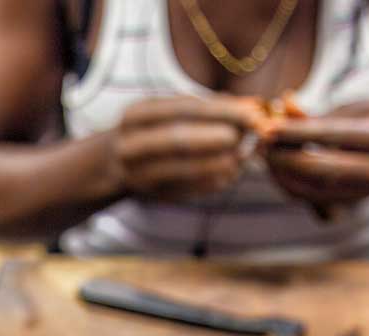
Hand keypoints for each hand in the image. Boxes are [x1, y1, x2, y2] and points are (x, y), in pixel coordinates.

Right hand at [112, 96, 249, 201]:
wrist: (115, 163)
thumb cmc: (155, 129)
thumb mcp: (171, 110)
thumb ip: (209, 107)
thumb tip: (253, 106)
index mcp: (136, 115)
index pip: (185, 109)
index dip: (222, 111)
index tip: (253, 112)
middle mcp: (130, 145)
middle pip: (178, 140)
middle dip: (218, 138)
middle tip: (247, 137)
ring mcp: (138, 174)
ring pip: (183, 169)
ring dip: (220, 163)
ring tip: (243, 156)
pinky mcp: (152, 196)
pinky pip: (188, 191)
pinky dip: (213, 182)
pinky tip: (231, 174)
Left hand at [261, 101, 368, 208]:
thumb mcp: (350, 110)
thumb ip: (316, 114)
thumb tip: (283, 104)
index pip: (331, 135)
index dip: (295, 132)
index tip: (266, 128)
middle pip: (320, 169)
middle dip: (284, 158)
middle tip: (260, 144)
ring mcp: (368, 193)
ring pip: (312, 188)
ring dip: (281, 173)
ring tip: (264, 152)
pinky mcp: (352, 205)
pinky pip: (312, 198)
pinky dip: (289, 183)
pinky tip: (275, 167)